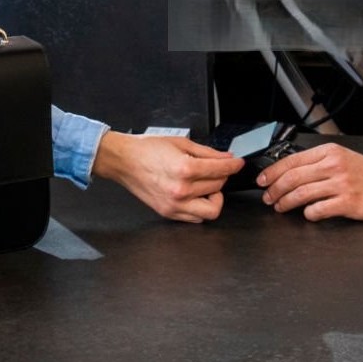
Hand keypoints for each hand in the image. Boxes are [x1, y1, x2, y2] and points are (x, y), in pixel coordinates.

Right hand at [91, 132, 242, 222]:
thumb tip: (225, 158)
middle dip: (221, 176)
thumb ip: (207, 152)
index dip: (233, 165)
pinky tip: (196, 196)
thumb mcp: (180, 143)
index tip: (237, 164)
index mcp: (185, 169)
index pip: (220, 170)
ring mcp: (175, 205)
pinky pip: (195, 218)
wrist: (124, 161)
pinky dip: (201, 208)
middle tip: (217, 170)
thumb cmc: (147, 149)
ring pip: (211, 210)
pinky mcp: (169, 213)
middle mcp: (181, 190)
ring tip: (208, 187)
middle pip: (218, 187)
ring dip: (215, 197)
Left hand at [258, 143, 362, 220]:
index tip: (263, 181)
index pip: (291, 160)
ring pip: (302, 193)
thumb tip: (288, 173)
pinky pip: (319, 209)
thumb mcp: (340, 157)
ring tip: (280, 207)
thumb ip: (317, 162)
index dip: (272, 172)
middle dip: (274, 189)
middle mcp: (333, 166)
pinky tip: (307, 214)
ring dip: (286, 202)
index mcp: (329, 152)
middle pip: (293, 177)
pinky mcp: (347, 203)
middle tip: (268, 198)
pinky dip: (308, 213)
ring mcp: (340, 184)